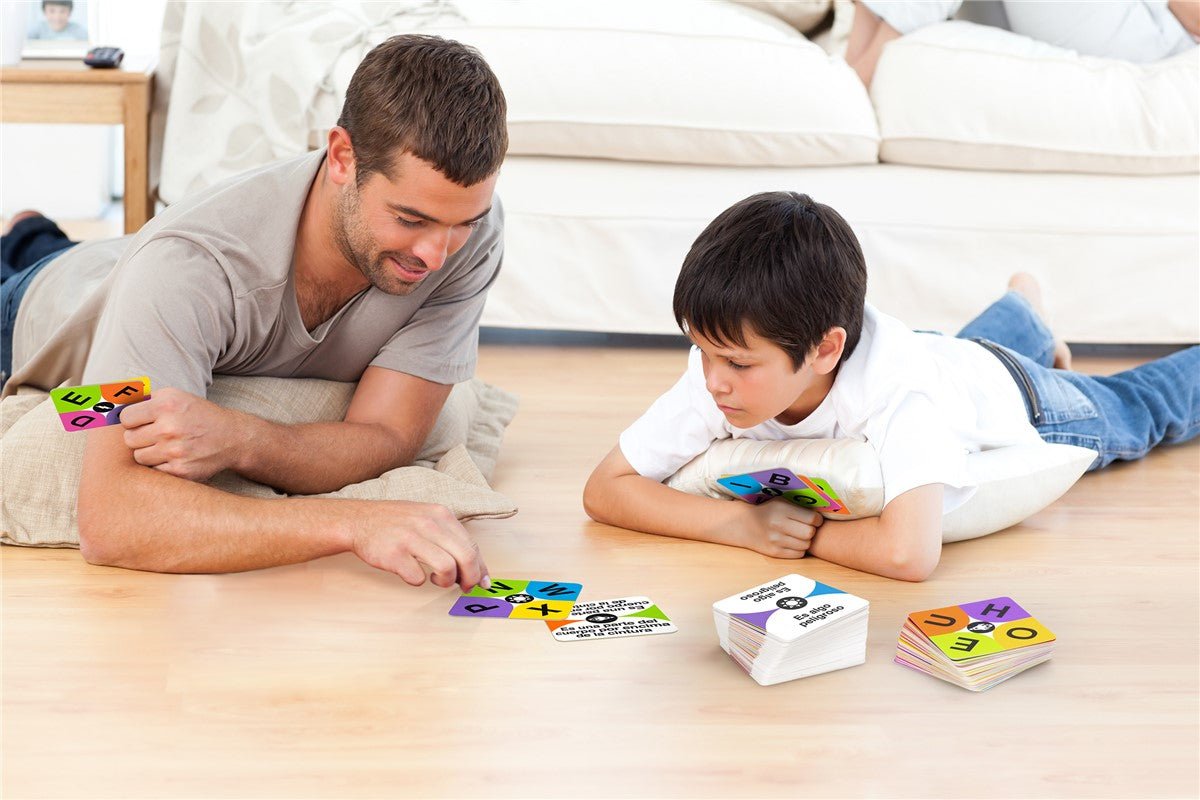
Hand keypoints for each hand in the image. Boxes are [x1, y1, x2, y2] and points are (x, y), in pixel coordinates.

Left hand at [118, 387, 244, 481]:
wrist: (233, 437)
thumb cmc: (198, 415)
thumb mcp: (176, 397)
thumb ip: (144, 399)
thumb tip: (107, 403)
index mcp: (167, 404)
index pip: (125, 418)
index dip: (133, 421)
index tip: (144, 422)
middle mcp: (170, 426)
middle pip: (129, 439)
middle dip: (140, 438)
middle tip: (157, 435)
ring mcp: (175, 450)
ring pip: (139, 457)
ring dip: (150, 453)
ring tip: (167, 446)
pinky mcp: (181, 470)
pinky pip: (154, 471)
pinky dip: (162, 466)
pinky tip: (176, 458)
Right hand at [346, 502, 489, 591]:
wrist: (359, 520)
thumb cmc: (397, 523)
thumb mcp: (428, 518)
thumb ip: (450, 538)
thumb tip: (475, 566)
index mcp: (441, 514)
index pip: (472, 545)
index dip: (480, 568)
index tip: (482, 581)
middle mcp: (428, 524)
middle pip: (466, 557)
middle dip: (470, 578)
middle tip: (464, 587)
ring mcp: (411, 538)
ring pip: (447, 568)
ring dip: (445, 581)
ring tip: (436, 580)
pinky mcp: (394, 555)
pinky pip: (417, 578)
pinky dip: (418, 581)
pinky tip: (413, 573)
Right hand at [739, 500, 823, 557]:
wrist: (744, 524)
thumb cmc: (767, 511)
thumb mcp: (781, 502)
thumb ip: (799, 506)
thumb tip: (822, 513)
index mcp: (781, 509)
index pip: (812, 518)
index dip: (817, 520)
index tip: (814, 519)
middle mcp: (778, 525)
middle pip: (810, 533)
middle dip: (812, 530)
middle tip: (806, 527)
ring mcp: (775, 540)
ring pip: (805, 545)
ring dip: (805, 541)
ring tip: (798, 535)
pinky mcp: (774, 552)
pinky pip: (798, 554)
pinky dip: (799, 549)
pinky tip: (793, 542)